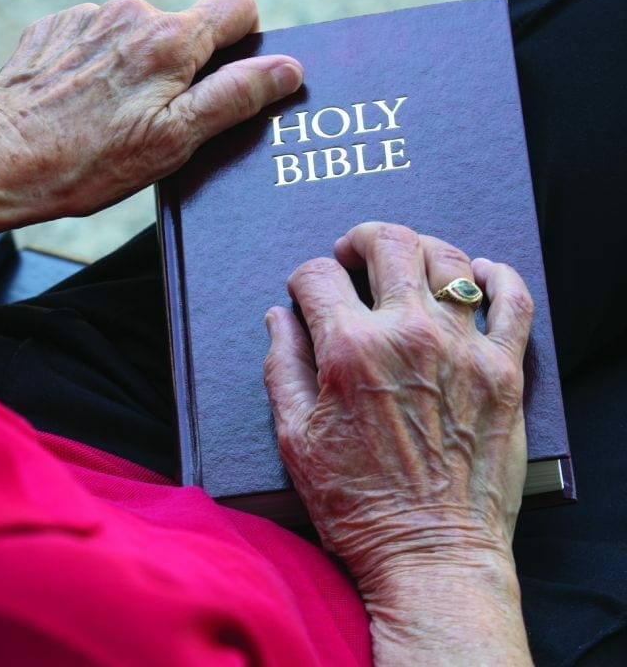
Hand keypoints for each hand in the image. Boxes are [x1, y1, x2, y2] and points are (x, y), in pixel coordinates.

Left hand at [0, 0, 302, 241]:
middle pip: (183, 26)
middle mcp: (131, 12)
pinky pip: (93, 38)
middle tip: (154, 119)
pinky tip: (75, 103)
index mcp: (171, 38)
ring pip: (136, 34)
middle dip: (181, 66)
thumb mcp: (174, 141)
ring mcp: (86, 17)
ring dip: (134, 66)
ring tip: (106, 117)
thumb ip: (234, 98)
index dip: (243, 38)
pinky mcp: (52, 29)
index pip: (238, 4)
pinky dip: (94, 65)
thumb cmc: (86, 161)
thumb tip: (287, 67)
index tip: (226, 74)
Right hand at [264, 223, 531, 630]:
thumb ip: (282, 365)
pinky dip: (496, 276)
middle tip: (352, 256)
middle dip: (360, 239)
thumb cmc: (356, 503)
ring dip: (420, 250)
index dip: (303, 278)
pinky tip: (477, 276)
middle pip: (389, 243)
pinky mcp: (504, 371)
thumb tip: (280, 317)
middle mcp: (409, 335)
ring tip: (407, 266)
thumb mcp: (295, 436)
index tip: (305, 293)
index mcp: (350, 348)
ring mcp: (464, 349)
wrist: (430, 556)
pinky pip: (514, 300)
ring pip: (448, 259)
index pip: (318, 276)